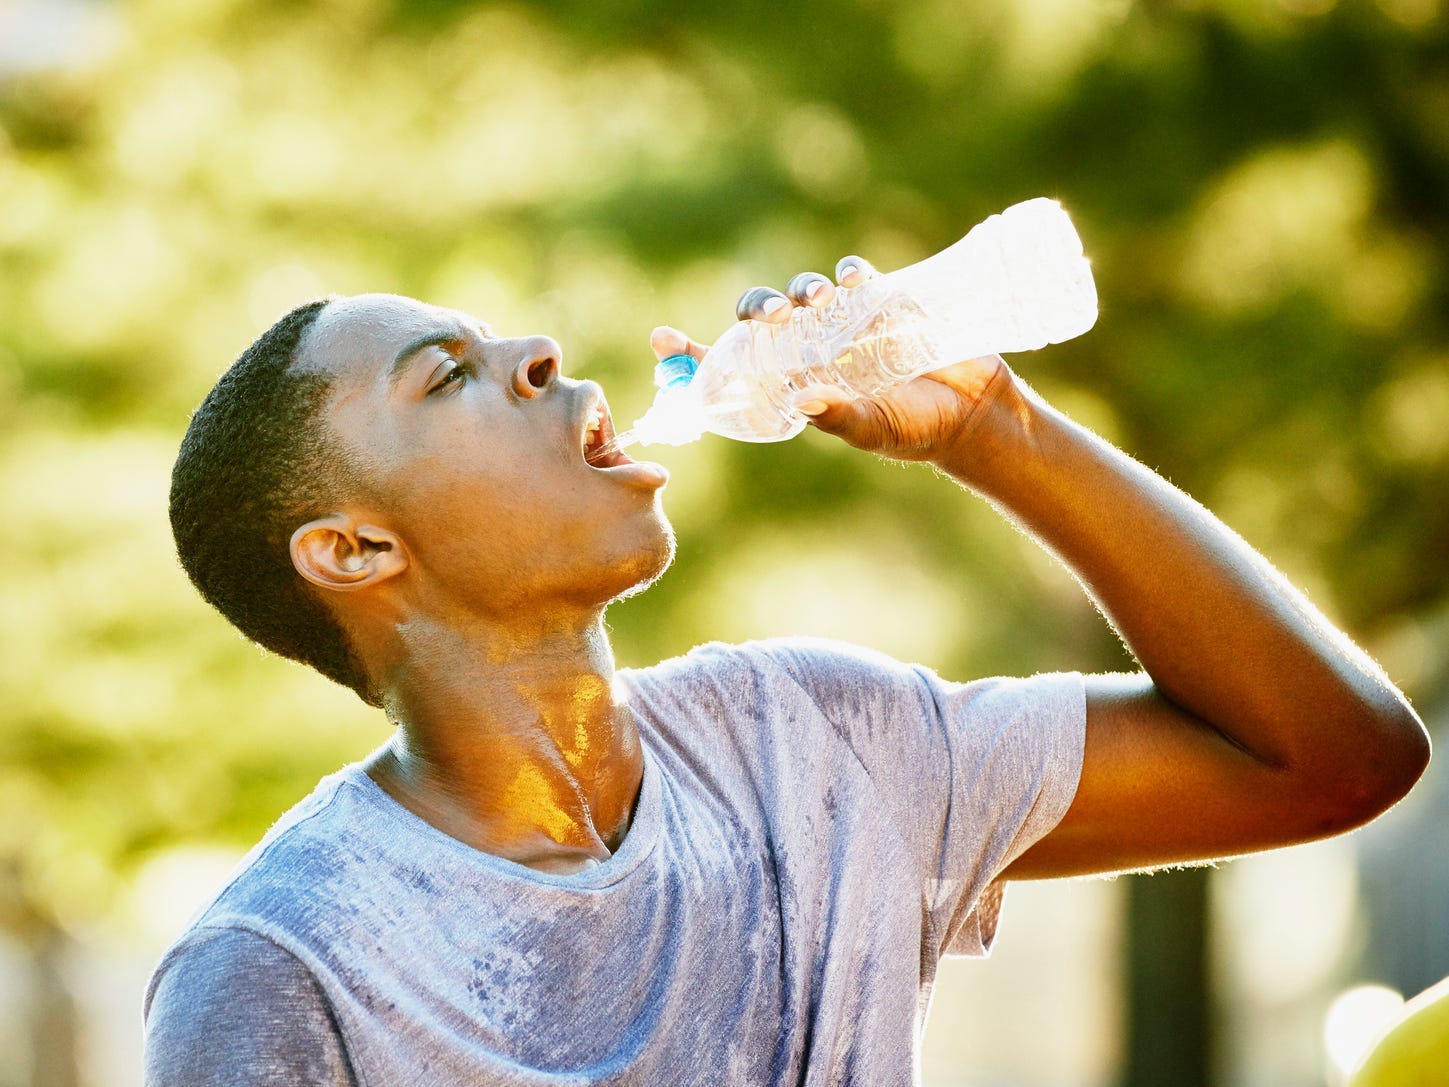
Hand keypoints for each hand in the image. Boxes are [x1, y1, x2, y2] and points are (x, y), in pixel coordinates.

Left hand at [652, 258, 1009, 462]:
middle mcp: (812, 350)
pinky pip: (854, 277)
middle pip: (762, 319)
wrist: (975, 413)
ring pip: (802, 294)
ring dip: (799, 290)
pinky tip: (852, 280)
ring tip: (816, 300)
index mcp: (796, 385)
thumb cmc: (917, 431)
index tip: (660, 338)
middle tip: (771, 317)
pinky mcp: (882, 301)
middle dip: (755, 310)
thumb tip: (805, 399)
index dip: (695, 351)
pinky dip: (847, 272)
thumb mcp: (876, 430)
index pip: (733, 365)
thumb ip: (841, 417)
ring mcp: (846, 323)